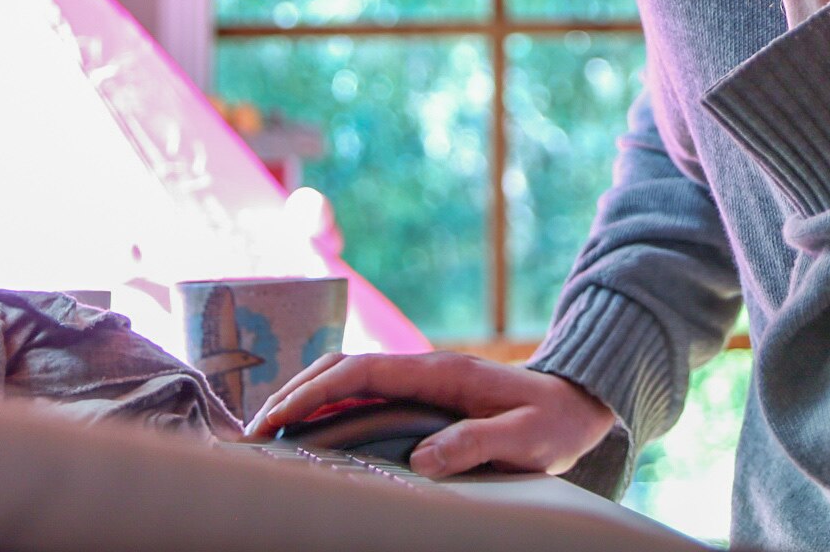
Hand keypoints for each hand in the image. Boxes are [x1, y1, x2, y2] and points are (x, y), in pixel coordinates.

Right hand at [241, 351, 615, 478]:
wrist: (576, 402)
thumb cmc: (552, 422)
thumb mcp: (524, 439)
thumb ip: (476, 444)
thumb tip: (420, 462)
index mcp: (440, 373)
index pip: (362, 372)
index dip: (314, 391)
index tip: (277, 416)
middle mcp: (424, 369)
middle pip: (344, 369)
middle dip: (295, 392)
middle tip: (253, 429)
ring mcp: (421, 380)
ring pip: (349, 379)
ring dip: (306, 397)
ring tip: (268, 430)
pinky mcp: (423, 395)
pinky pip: (365, 394)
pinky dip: (328, 405)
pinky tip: (310, 429)